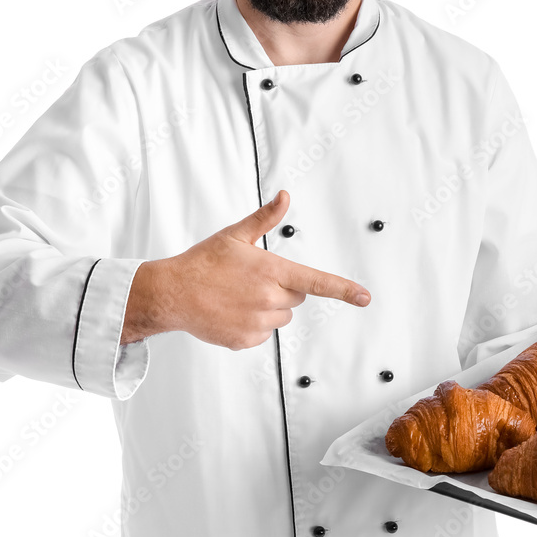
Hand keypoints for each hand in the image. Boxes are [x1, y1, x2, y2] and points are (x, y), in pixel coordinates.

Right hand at [121, 190, 370, 348]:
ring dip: (268, 307)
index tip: (365, 297)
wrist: (172, 293)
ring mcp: (257, 322)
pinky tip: (230, 312)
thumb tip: (285, 196)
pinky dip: (252, 324)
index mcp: (271, 271)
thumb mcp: (234, 235)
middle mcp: (269, 298)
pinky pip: (263, 333)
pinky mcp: (246, 340)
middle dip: (282, 288)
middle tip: (252, 280)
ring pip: (281, 315)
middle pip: (296, 296)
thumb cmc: (203, 262)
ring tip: (237, 296)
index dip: (343, 290)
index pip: (316, 281)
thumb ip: (265, 218)